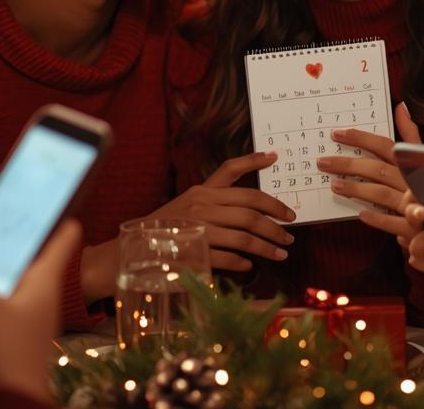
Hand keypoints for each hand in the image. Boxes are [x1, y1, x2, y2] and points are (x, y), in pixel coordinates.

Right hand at [0, 220, 80, 402]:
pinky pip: (4, 305)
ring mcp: (31, 315)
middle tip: (1, 227)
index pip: (61, 243)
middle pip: (33, 261)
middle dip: (17, 246)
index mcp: (45, 282)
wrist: (11, 393)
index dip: (61, 223)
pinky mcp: (17, 333)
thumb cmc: (7, 347)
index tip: (61, 206)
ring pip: (15, 284)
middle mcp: (43, 295)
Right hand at [146, 151, 297, 271]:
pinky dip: (243, 263)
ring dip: (267, 246)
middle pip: (250, 209)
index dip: (253, 161)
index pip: (230, 170)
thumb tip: (252, 209)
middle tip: (289, 233)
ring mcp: (198, 229)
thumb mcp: (188, 206)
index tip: (275, 157)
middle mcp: (201, 206)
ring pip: (244, 236)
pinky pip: (228, 258)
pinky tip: (250, 266)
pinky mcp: (195, 253)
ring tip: (281, 253)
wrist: (134, 251)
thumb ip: (215, 202)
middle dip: (275, 222)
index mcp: (201, 191)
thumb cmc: (166, 229)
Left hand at [322, 102, 423, 238]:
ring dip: (356, 188)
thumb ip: (412, 136)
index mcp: (415, 164)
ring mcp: (416, 206)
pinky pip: (393, 223)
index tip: (337, 134)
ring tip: (334, 185)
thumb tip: (401, 108)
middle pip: (378, 169)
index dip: (361, 138)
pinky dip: (377, 219)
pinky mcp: (416, 229)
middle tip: (323, 162)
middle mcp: (415, 182)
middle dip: (349, 164)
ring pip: (381, 194)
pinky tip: (360, 214)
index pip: (385, 146)